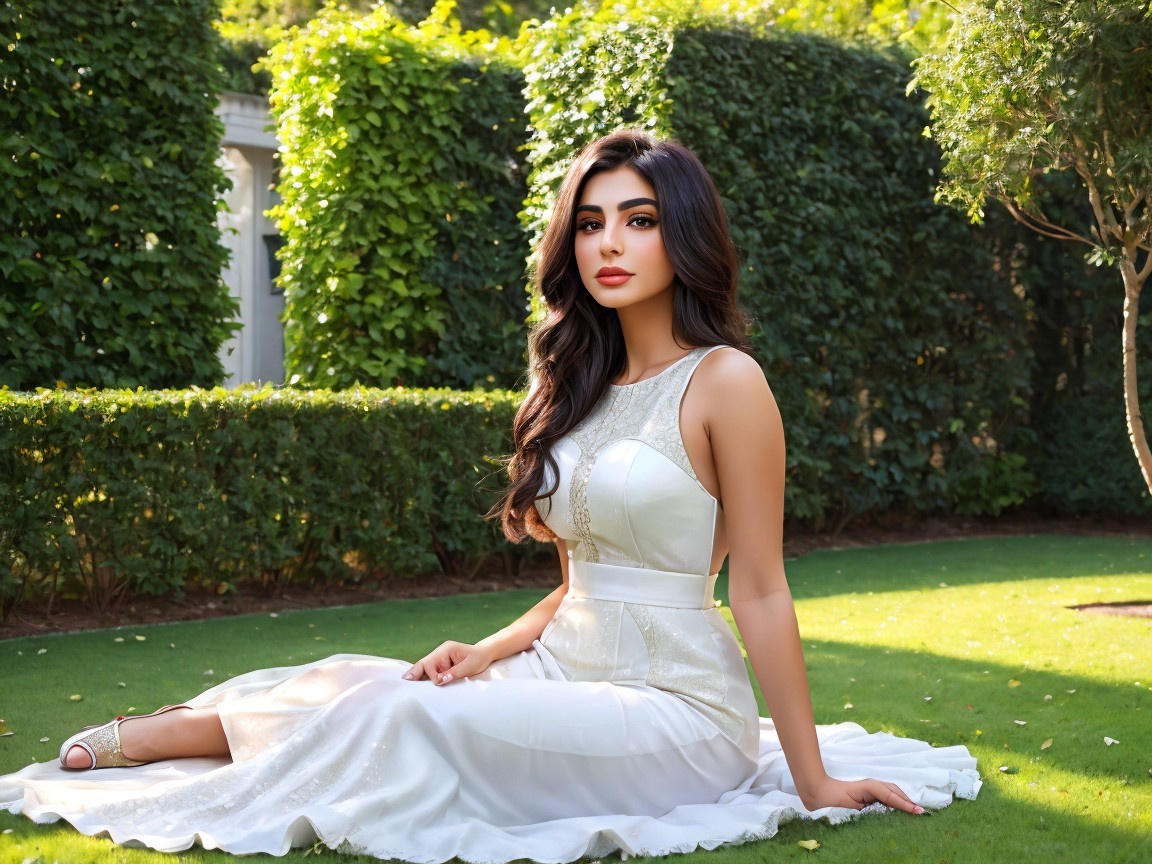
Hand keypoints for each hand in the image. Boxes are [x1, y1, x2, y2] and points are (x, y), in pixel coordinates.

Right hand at [403, 641, 493, 684]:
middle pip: (424, 663)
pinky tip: (415, 683)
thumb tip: (439, 680)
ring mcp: (440, 659)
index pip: (432, 662)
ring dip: (417, 675)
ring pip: (425, 668)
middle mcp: (440, 653)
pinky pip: (430, 672)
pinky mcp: (441, 666)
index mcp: (446, 649)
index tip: (437, 682)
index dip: (432, 674)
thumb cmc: (478, 658)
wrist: (485, 655)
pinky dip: (424, 677)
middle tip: (405, 680)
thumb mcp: (469, 666)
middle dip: (415, 671)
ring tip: (406, 681)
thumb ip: (454, 673)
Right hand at [798, 775, 924, 815]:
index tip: (917, 812)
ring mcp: (869, 786)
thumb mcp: (857, 813)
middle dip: (908, 801)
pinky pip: (885, 792)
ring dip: (906, 800)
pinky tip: (906, 806)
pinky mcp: (866, 786)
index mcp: (869, 794)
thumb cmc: (834, 806)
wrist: (819, 795)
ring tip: (917, 810)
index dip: (905, 802)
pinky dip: (897, 799)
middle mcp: (871, 787)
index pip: (891, 795)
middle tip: (921, 812)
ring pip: (892, 790)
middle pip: (894, 791)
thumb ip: (870, 812)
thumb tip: (885, 822)